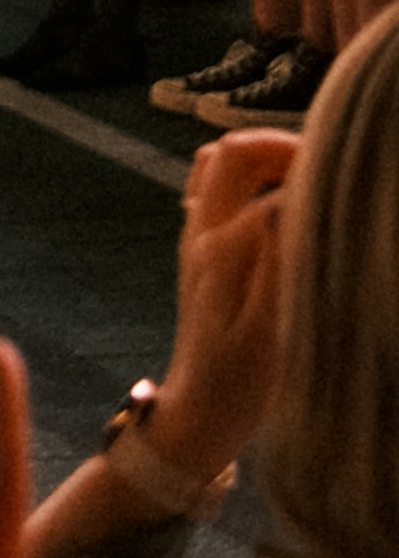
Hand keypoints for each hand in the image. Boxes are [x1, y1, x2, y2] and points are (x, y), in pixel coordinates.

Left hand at [145, 128, 301, 487]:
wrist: (199, 411)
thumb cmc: (240, 382)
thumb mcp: (270, 332)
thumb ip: (281, 263)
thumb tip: (292, 203)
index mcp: (223, 248)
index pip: (276, 188)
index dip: (320, 183)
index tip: (360, 195)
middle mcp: (203, 231)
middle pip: (234, 151)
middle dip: (285, 146)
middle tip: (333, 169)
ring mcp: (197, 236)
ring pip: (220, 162)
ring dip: (264, 157)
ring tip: (310, 179)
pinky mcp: (200, 248)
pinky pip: (213, 188)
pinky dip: (246, 179)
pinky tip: (278, 203)